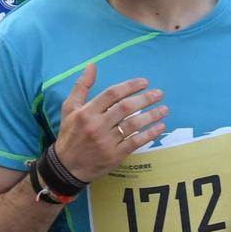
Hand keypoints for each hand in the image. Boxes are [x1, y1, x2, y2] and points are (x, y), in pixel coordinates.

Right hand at [54, 63, 167, 183]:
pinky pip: (136, 142)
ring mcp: (106, 142)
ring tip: (164, 109)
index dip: (130, 86)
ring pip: (133, 124)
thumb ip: (81, 86)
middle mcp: (97, 126)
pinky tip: (160, 127)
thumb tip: (92, 65)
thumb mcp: (69, 108)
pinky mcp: (114, 155)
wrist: (66, 166)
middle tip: (159, 93)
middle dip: (145, 99)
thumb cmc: (69, 134)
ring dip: (152, 115)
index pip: (112, 94)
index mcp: (86, 113)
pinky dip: (150, 134)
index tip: (144, 82)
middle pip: (126, 108)